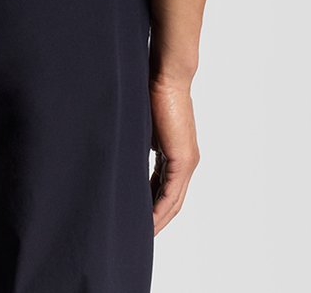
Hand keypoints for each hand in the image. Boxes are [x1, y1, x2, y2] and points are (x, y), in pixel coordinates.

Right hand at [148, 74, 200, 234]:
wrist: (167, 75)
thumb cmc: (153, 92)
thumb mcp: (144, 126)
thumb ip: (139, 144)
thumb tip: (123, 155)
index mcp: (177, 153)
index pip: (164, 188)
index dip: (152, 206)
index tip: (136, 218)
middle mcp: (186, 161)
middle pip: (172, 201)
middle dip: (155, 220)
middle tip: (138, 235)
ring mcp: (186, 161)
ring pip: (173, 201)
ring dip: (158, 220)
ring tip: (141, 235)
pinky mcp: (182, 159)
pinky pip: (171, 193)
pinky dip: (160, 209)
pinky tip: (148, 221)